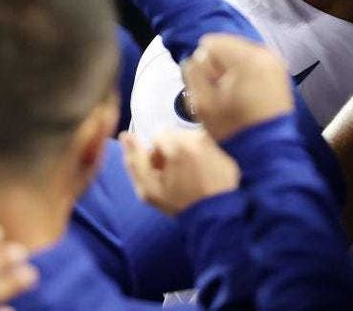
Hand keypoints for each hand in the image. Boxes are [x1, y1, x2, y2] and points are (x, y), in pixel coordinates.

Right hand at [121, 129, 239, 214]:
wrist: (214, 218)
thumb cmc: (178, 204)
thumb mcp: (149, 189)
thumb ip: (135, 161)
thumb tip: (126, 135)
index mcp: (179, 145)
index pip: (159, 134)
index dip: (156, 153)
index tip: (160, 170)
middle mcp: (199, 139)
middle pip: (176, 135)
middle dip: (171, 151)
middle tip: (173, 174)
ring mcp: (216, 146)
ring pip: (192, 141)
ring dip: (186, 154)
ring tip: (188, 176)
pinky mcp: (227, 154)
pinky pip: (209, 149)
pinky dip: (203, 158)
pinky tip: (202, 177)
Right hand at [182, 34, 293, 141]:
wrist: (267, 150)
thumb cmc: (236, 130)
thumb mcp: (202, 103)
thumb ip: (192, 73)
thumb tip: (193, 61)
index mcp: (246, 58)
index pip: (211, 42)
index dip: (203, 65)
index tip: (209, 85)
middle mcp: (264, 55)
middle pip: (227, 46)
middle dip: (218, 67)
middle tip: (219, 93)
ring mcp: (275, 64)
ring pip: (240, 55)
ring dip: (230, 71)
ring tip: (231, 97)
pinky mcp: (279, 74)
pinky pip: (253, 64)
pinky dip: (244, 76)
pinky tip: (242, 97)